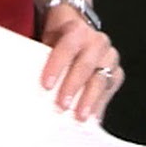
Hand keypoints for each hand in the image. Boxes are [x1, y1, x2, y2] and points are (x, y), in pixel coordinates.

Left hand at [39, 5, 122, 123]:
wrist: (77, 31)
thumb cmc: (60, 38)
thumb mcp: (49, 40)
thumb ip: (43, 56)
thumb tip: (29, 80)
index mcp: (78, 30)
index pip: (67, 47)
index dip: (57, 66)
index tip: (47, 84)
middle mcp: (97, 42)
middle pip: (85, 65)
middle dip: (73, 86)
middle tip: (62, 105)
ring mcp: (109, 57)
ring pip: (101, 79)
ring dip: (89, 99)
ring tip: (80, 116)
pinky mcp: (116, 72)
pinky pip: (110, 89)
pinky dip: (101, 104)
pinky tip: (93, 116)